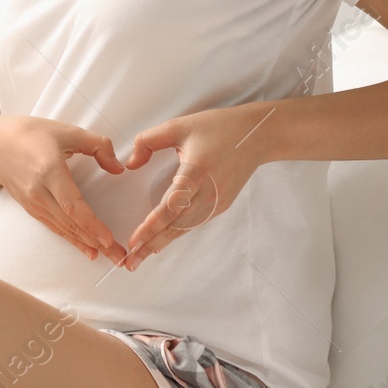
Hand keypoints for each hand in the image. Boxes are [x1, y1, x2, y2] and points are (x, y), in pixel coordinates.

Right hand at [0, 115, 127, 264]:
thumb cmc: (31, 134)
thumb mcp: (67, 131)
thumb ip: (98, 146)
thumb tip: (119, 168)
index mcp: (49, 170)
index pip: (72, 205)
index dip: (91, 224)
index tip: (108, 239)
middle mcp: (39, 192)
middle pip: (70, 223)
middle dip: (97, 242)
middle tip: (121, 256)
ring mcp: (33, 203)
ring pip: (64, 229)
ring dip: (88, 244)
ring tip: (111, 257)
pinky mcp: (31, 209)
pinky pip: (55, 228)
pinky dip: (73, 240)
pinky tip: (88, 250)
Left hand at [120, 102, 278, 269]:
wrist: (258, 136)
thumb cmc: (219, 127)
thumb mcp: (179, 126)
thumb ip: (148, 141)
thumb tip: (130, 164)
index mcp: (197, 172)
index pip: (170, 206)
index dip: (151, 226)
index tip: (133, 241)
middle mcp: (208, 192)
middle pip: (176, 225)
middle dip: (151, 244)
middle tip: (129, 262)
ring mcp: (217, 202)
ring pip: (185, 228)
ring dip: (162, 243)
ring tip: (140, 257)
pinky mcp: (221, 204)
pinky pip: (195, 223)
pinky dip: (176, 233)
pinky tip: (161, 241)